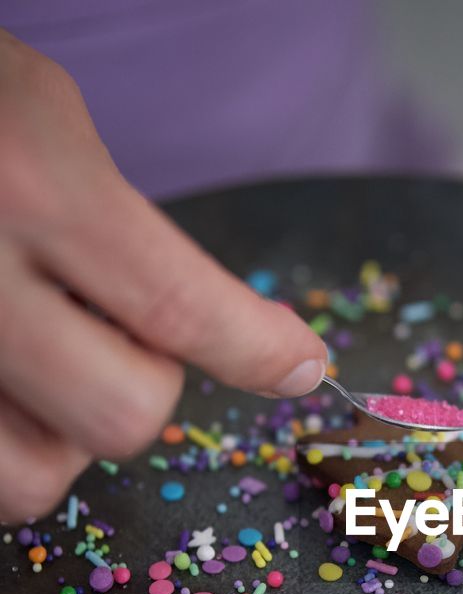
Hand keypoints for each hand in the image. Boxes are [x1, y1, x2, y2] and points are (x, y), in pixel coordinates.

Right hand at [0, 29, 327, 521]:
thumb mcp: (43, 115)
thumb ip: (120, 227)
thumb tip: (221, 334)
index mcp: (27, 183)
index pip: (177, 305)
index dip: (256, 348)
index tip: (301, 367)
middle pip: (121, 415)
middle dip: (141, 384)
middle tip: (109, 330)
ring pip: (33, 478)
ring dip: (60, 431)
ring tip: (33, 356)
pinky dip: (1, 442)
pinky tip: (1, 378)